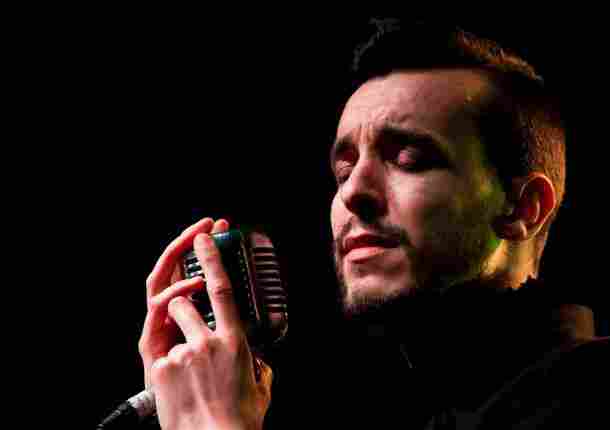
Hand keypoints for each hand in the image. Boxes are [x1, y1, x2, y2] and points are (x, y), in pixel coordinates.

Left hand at [138, 218, 272, 429]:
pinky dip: (167, 362)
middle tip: (188, 316)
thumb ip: (258, 365)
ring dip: (173, 327)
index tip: (204, 235)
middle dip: (182, 302)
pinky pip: (160, 349)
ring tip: (183, 356)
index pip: (221, 288)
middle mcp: (207, 342)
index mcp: (234, 341)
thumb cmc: (239, 419)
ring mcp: (182, 353)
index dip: (211, 258)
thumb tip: (258, 361)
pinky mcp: (161, 368)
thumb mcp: (260, 385)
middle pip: (184, 300)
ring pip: (167, 317)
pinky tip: (177, 385)